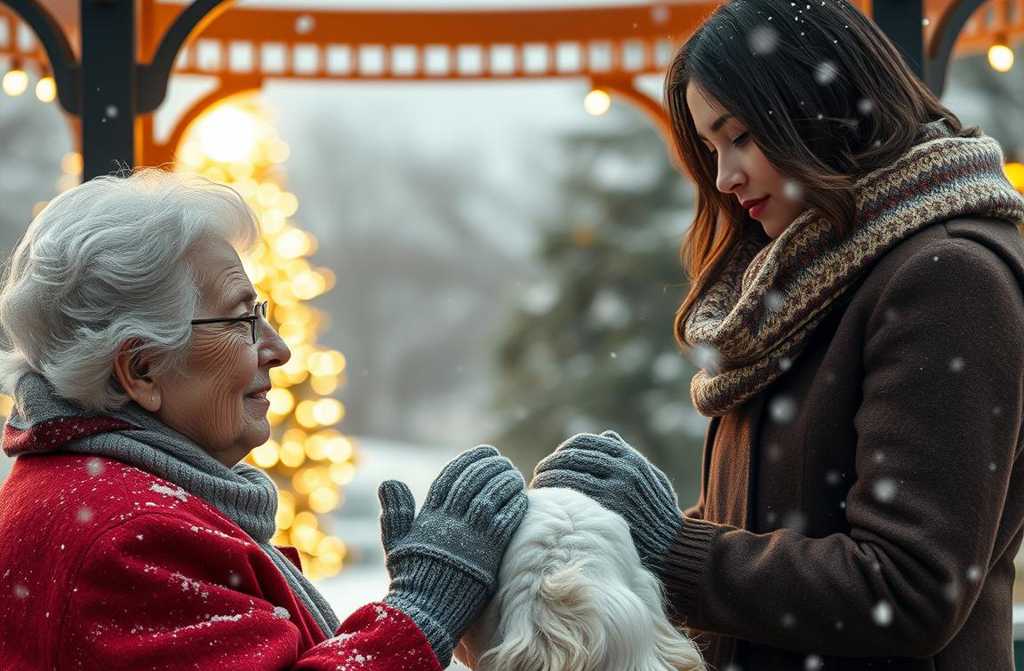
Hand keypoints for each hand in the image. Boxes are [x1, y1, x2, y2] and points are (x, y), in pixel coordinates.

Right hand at [379, 445, 526, 667]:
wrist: (425, 612)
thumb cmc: (411, 579)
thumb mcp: (396, 542)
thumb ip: (395, 512)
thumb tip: (388, 482)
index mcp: (430, 516)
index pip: (451, 477)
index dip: (468, 460)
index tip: (483, 452)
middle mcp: (451, 521)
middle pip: (474, 481)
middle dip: (489, 466)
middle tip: (501, 460)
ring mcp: (471, 535)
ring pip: (492, 495)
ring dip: (505, 481)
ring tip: (514, 473)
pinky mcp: (490, 552)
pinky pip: (507, 520)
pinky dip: (515, 504)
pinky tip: (522, 496)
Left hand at [531, 430, 681, 573]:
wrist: (674, 547)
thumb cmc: (659, 513)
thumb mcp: (652, 478)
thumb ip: (629, 455)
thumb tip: (605, 435)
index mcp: (630, 458)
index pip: (585, 442)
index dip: (563, 449)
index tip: (553, 460)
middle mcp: (622, 469)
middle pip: (571, 457)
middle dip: (549, 465)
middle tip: (538, 475)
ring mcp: (614, 490)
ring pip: (565, 474)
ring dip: (545, 480)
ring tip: (537, 489)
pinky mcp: (605, 511)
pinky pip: (569, 497)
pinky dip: (552, 496)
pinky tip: (545, 503)